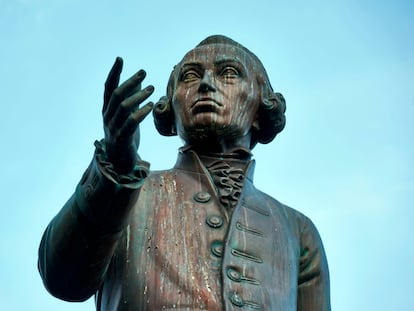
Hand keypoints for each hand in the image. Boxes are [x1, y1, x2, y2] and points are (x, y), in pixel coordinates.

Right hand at [102, 57, 153, 173]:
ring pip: (123, 107)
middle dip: (130, 81)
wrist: (119, 161)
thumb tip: (139, 81)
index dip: (114, 73)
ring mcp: (113, 127)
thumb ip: (131, 99)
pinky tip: (151, 105)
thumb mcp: (127, 116)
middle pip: (116, 95)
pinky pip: (131, 122)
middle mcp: (107, 116)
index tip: (120, 59)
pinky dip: (141, 112)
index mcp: (107, 109)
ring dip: (138, 96)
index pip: (108, 87)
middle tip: (144, 73)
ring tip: (152, 88)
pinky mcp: (122, 138)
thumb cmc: (124, 135)